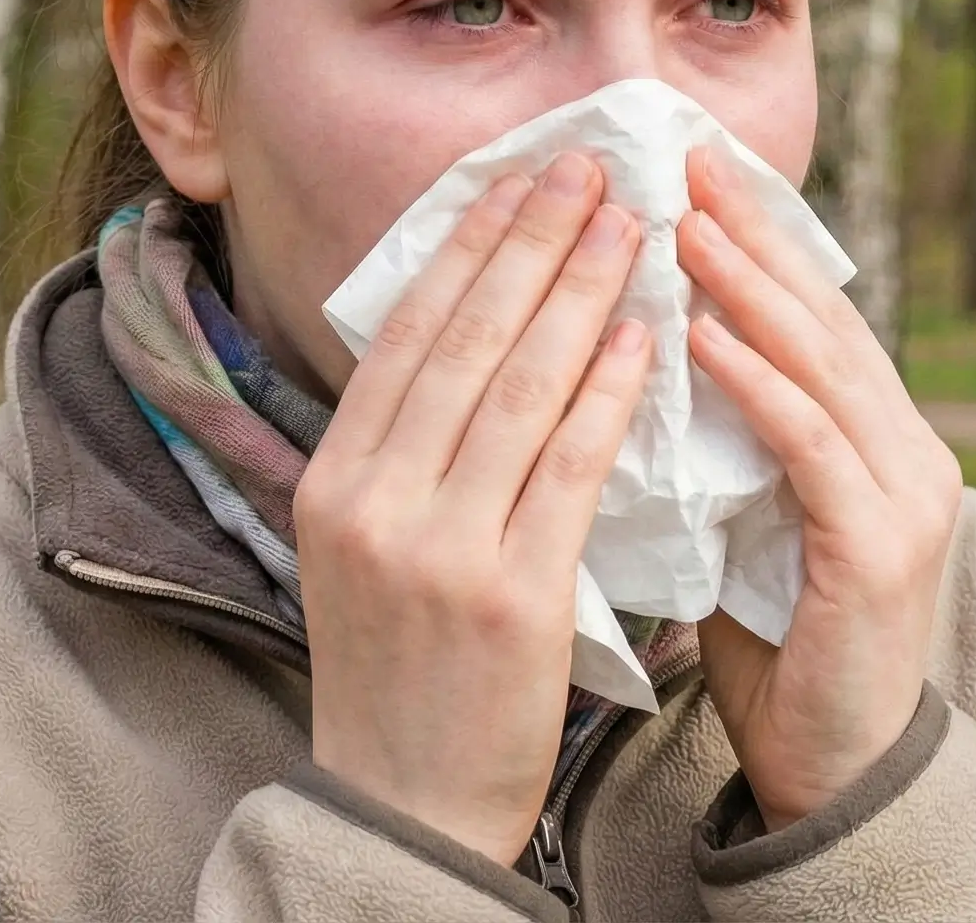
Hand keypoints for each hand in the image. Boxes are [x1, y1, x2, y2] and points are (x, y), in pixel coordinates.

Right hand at [296, 152, 654, 864]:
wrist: (406, 808)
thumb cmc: (400, 673)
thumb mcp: (362, 551)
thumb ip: (403, 455)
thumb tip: (468, 336)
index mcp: (332, 483)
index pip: (406, 335)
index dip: (468, 246)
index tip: (519, 179)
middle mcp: (372, 502)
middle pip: (465, 341)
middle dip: (533, 240)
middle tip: (588, 166)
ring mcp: (438, 548)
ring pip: (520, 388)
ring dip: (582, 292)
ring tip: (631, 226)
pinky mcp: (508, 596)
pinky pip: (569, 467)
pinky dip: (607, 393)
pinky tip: (643, 337)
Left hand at [678, 146, 962, 832]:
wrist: (831, 771)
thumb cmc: (772, 647)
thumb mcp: (738, 516)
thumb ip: (718, 442)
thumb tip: (631, 354)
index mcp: (874, 439)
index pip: (811, 315)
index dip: (755, 240)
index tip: (690, 171)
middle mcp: (908, 450)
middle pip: (823, 317)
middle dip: (752, 235)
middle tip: (687, 160)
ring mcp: (907, 495)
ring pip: (822, 365)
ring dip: (749, 289)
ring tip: (687, 224)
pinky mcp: (883, 546)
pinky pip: (811, 444)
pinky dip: (757, 384)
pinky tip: (705, 336)